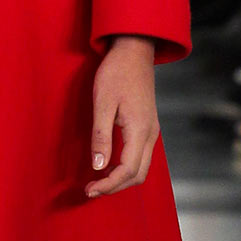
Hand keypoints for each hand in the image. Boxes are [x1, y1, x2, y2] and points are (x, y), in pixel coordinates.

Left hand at [85, 36, 158, 198]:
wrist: (135, 51)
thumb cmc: (116, 72)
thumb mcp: (103, 102)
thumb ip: (101, 135)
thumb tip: (98, 166)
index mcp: (140, 130)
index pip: (127, 170)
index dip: (108, 184)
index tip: (89, 189)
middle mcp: (150, 134)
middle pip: (137, 175)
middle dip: (115, 187)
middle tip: (91, 189)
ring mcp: (152, 131)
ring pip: (141, 168)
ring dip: (121, 179)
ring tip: (98, 181)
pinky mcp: (148, 127)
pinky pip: (140, 157)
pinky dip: (126, 168)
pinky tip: (109, 166)